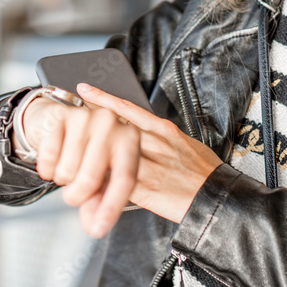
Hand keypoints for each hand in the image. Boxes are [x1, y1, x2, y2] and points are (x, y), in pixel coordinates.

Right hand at [19, 94, 140, 238]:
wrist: (59, 122)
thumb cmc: (87, 150)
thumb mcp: (101, 176)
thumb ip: (100, 201)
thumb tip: (93, 226)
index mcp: (130, 139)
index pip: (124, 179)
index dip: (110, 208)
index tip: (97, 230)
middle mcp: (111, 123)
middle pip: (90, 179)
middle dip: (76, 195)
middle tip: (75, 190)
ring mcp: (86, 117)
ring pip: (67, 171)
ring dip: (61, 179)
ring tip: (67, 165)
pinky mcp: (60, 116)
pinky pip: (48, 158)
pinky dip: (46, 168)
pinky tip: (54, 157)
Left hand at [76, 82, 222, 225]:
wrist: (218, 197)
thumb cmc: (206, 173)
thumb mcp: (187, 145)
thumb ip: (163, 140)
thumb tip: (146, 135)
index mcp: (164, 130)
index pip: (127, 109)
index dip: (103, 99)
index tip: (84, 89)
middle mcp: (155, 142)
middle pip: (114, 128)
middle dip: (89, 124)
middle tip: (68, 116)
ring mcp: (149, 163)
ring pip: (111, 153)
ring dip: (90, 153)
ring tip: (68, 148)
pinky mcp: (147, 187)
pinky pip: (115, 181)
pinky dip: (100, 182)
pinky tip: (85, 181)